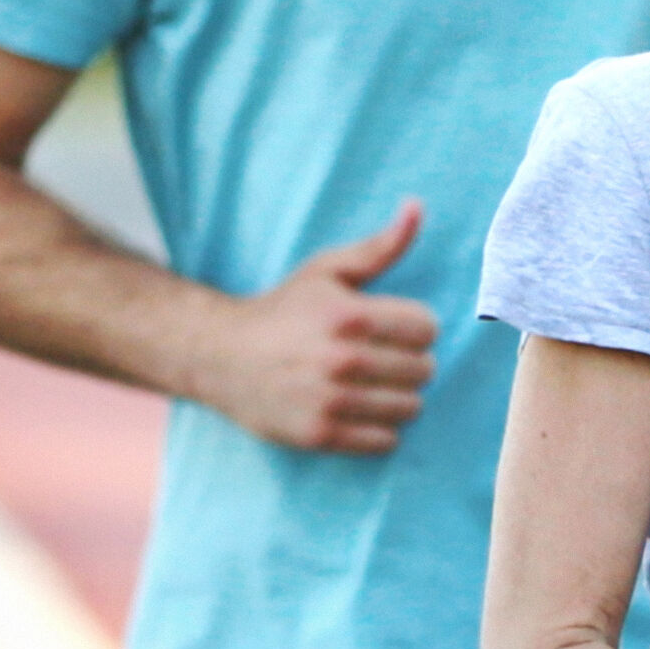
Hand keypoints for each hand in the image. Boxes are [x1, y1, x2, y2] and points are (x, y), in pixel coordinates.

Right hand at [200, 202, 437, 453]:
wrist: (222, 356)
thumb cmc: (284, 309)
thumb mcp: (327, 270)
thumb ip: (380, 246)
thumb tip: (417, 207)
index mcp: (348, 314)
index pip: (427, 328)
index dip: (415, 326)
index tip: (394, 329)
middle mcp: (341, 359)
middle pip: (424, 369)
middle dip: (411, 362)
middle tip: (383, 358)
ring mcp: (330, 400)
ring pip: (410, 407)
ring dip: (399, 397)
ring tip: (373, 384)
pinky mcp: (321, 434)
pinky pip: (386, 441)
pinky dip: (381, 429)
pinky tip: (360, 409)